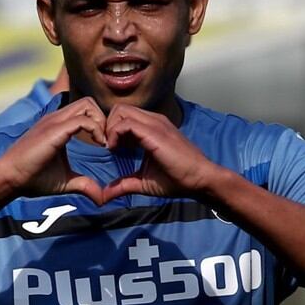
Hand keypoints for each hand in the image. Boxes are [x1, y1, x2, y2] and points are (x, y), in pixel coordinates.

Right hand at [0, 97, 105, 202]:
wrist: (9, 178)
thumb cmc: (32, 178)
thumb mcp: (66, 181)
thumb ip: (85, 184)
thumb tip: (102, 198)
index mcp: (58, 125)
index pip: (85, 110)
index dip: (100, 123)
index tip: (105, 145)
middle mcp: (57, 118)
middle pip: (88, 102)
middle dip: (103, 118)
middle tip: (105, 141)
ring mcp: (55, 122)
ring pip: (87, 104)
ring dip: (101, 121)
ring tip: (102, 142)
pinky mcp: (54, 130)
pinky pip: (82, 120)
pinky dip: (96, 129)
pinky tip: (99, 145)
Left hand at [102, 104, 220, 201]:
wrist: (200, 179)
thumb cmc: (177, 179)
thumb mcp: (143, 181)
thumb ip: (124, 184)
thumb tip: (105, 195)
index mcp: (152, 128)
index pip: (124, 116)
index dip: (112, 131)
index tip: (112, 150)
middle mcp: (153, 121)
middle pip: (119, 109)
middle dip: (108, 126)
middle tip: (110, 148)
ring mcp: (155, 124)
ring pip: (120, 111)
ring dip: (110, 129)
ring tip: (113, 149)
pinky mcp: (155, 132)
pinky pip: (126, 123)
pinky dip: (115, 134)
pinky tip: (117, 150)